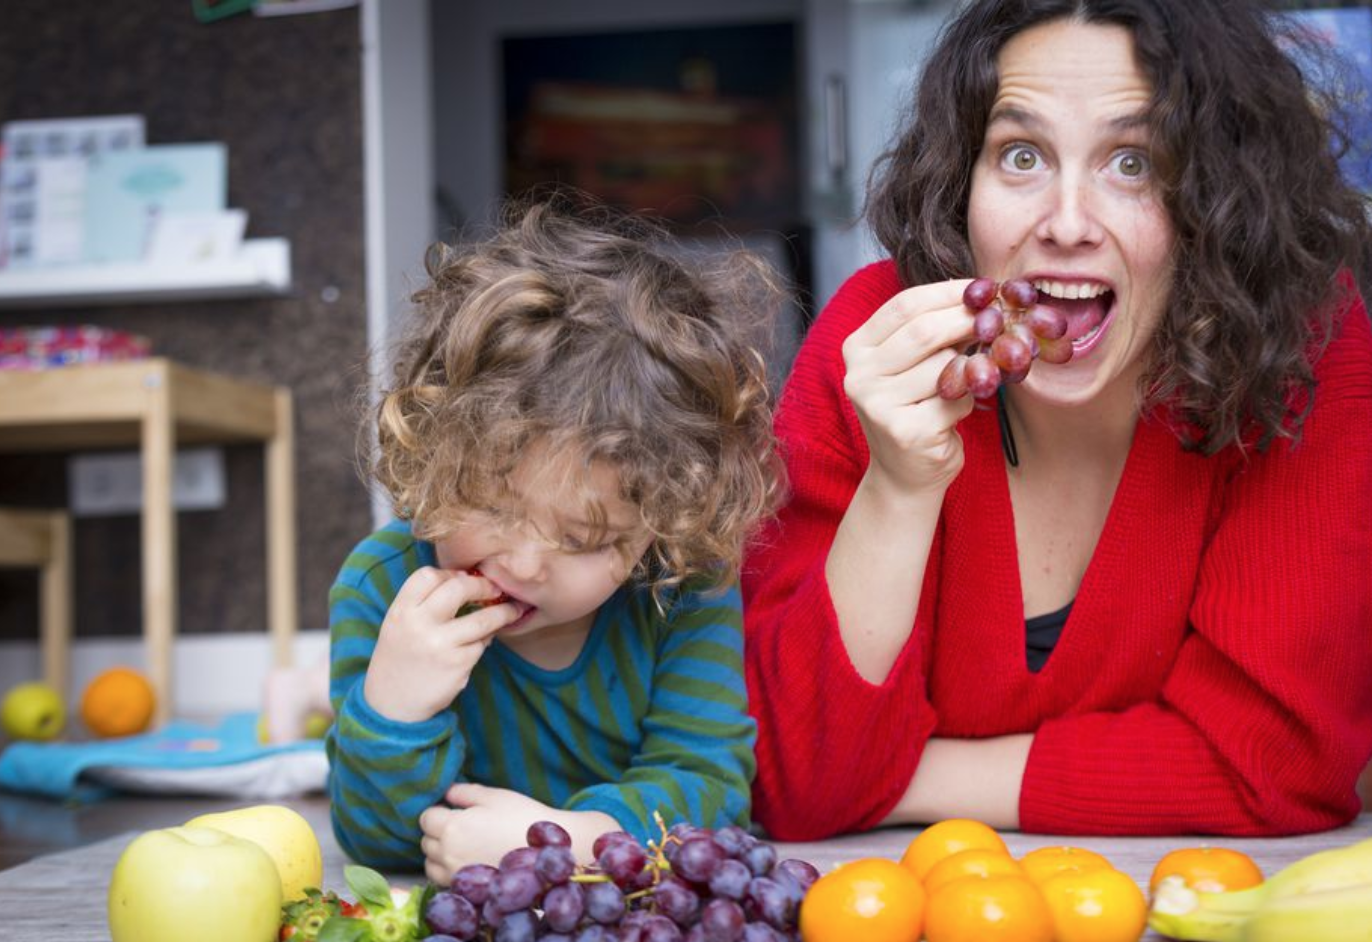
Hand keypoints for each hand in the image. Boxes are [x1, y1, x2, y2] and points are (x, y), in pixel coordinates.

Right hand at [362, 567, 517, 722]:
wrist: (392, 703)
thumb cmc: (401, 656)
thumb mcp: (399, 623)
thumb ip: (424, 602)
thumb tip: (469, 580)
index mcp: (401, 611)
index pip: (428, 575)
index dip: (450, 573)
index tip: (462, 579)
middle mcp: (419, 624)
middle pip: (459, 587)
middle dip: (483, 585)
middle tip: (494, 588)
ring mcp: (440, 645)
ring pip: (483, 618)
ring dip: (503, 612)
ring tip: (512, 609)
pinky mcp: (458, 664)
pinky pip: (482, 643)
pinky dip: (487, 638)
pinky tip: (485, 639)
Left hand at [418, 784, 621, 883]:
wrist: (547, 851)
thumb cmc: (523, 817)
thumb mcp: (494, 796)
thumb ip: (464, 792)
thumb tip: (446, 792)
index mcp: (452, 826)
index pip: (426, 817)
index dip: (438, 811)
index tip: (453, 809)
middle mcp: (448, 853)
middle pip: (426, 841)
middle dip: (438, 832)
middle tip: (462, 825)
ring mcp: (456, 875)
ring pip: (430, 864)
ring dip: (439, 853)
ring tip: (463, 845)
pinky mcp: (466, 889)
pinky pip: (443, 880)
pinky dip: (448, 871)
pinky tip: (468, 861)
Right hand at [841, 279, 978, 498]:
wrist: (904, 473)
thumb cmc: (915, 408)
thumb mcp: (911, 364)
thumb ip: (931, 332)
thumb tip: (981, 296)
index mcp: (857, 348)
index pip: (904, 306)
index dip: (948, 292)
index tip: (981, 288)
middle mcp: (859, 375)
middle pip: (924, 332)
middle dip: (967, 320)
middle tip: (998, 318)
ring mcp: (879, 405)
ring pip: (944, 366)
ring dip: (969, 368)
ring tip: (968, 378)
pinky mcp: (906, 431)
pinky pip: (956, 399)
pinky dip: (969, 400)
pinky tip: (957, 412)